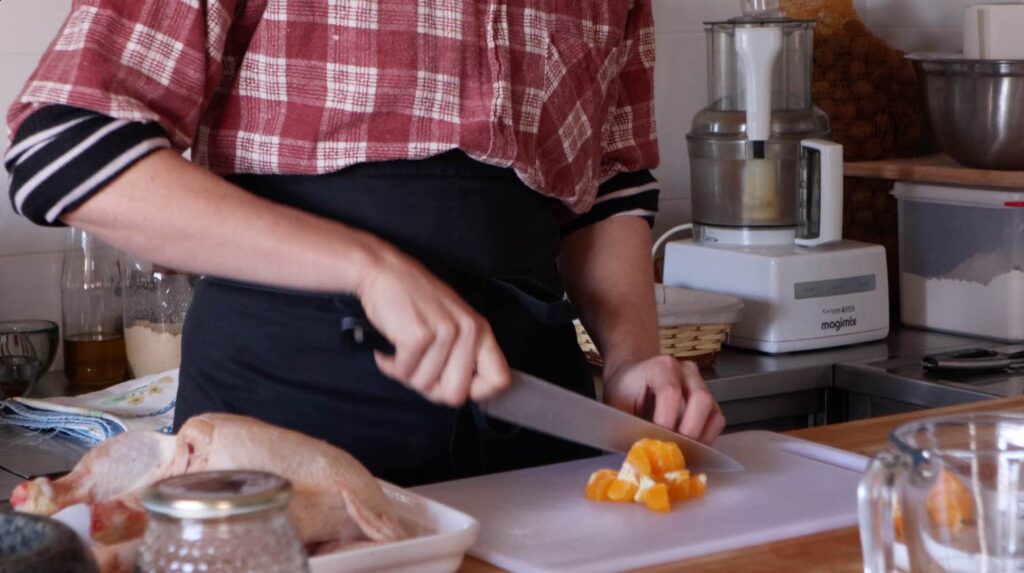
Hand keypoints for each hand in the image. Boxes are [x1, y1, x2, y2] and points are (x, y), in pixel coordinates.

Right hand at [356, 247, 509, 405]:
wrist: (384, 272)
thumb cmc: (414, 300)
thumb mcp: (452, 323)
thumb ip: (463, 356)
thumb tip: (461, 394)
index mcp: (481, 331)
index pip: (499, 380)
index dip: (477, 393)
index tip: (453, 386)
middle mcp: (469, 331)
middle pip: (456, 395)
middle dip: (431, 389)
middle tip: (417, 369)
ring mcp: (445, 332)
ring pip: (425, 385)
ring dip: (406, 374)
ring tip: (402, 351)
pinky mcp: (419, 335)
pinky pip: (404, 373)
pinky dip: (391, 366)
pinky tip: (389, 351)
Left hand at [602, 355, 725, 443]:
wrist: (632, 376)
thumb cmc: (623, 390)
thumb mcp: (617, 404)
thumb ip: (627, 424)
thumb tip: (640, 453)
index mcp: (661, 367)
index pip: (671, 393)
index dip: (665, 421)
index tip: (656, 441)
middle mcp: (686, 372)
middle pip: (701, 400)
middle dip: (688, 432)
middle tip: (672, 450)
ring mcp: (701, 385)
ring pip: (714, 413)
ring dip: (699, 438)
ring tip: (680, 451)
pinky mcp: (708, 400)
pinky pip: (716, 421)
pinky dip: (705, 438)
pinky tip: (687, 447)